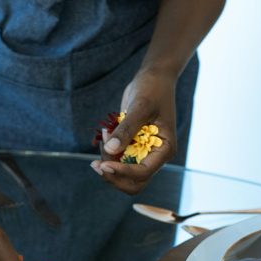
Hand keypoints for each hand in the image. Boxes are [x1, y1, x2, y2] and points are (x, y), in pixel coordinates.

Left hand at [91, 68, 177, 194]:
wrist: (154, 78)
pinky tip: (106, 131)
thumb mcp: (140, 106)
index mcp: (164, 150)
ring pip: (123, 174)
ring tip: (105, 134)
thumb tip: (110, 150)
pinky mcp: (132, 147)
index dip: (123, 172)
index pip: (143, 173)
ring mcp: (143, 153)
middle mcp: (155, 156)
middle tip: (96, 163)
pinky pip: (117, 159)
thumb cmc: (153, 88)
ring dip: (108, 162)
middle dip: (113, 176)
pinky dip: (108, 152)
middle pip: (133, 183)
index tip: (104, 164)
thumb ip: (126, 129)